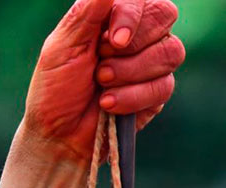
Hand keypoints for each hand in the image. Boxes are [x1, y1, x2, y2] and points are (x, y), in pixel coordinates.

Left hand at [20, 0, 184, 164]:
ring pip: (170, 51)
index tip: (112, 40)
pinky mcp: (158, 91)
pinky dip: (132, 97)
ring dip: (129, 72)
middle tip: (100, 66)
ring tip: (100, 85)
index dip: (132, 16)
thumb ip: (85, 13)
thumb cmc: (55, 89)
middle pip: (165, 15)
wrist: (59, 135)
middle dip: (132, 45)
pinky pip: (164, 86)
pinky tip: (108, 105)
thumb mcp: (61, 47)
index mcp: (111, 16)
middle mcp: (136, 34)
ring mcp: (151, 62)